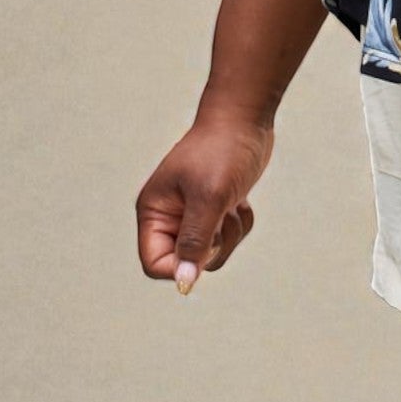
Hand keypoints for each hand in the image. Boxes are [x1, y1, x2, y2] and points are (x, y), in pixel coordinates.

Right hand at [136, 112, 275, 293]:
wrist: (246, 118)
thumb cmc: (223, 151)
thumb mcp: (209, 197)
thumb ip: (195, 241)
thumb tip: (184, 283)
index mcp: (154, 212)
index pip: (155, 263)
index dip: (180, 266)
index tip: (207, 248)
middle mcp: (169, 216)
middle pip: (185, 262)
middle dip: (211, 246)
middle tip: (223, 217)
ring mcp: (194, 213)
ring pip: (210, 253)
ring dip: (229, 235)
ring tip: (232, 204)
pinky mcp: (216, 209)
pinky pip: (228, 238)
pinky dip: (240, 224)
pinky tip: (241, 201)